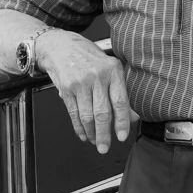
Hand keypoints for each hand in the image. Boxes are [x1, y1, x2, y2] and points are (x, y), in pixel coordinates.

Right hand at [37, 31, 131, 154]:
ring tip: (94, 141)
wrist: (60, 45)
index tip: (122, 136)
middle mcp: (97, 75)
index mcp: (112, 70)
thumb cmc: (88, 57)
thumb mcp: (109, 69)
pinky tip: (83, 134)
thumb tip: (132, 117)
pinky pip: (73, 113)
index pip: (120, 101)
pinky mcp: (66, 88)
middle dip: (104, 135)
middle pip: (103, 112)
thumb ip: (120, 92)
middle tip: (105, 148)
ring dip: (91, 133)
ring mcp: (80, 82)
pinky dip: (78, 127)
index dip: (122, 122)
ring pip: (87, 116)